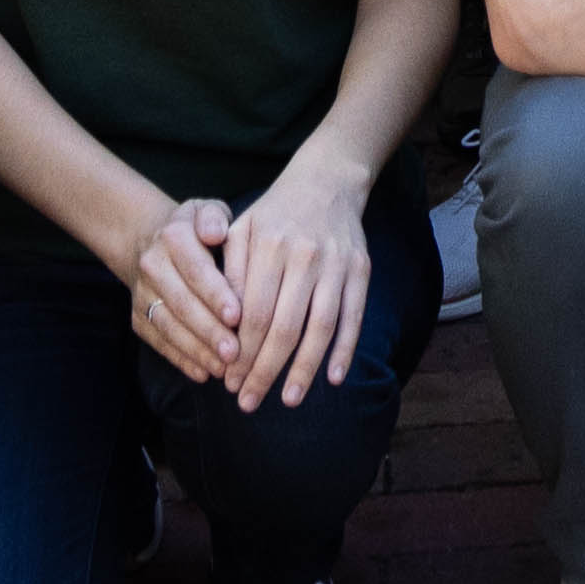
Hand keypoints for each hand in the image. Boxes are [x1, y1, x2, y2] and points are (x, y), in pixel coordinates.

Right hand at [122, 192, 249, 385]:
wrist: (148, 241)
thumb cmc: (195, 229)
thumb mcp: (207, 210)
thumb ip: (214, 217)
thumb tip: (216, 232)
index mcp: (173, 236)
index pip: (196, 270)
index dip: (216, 295)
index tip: (238, 316)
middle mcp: (152, 265)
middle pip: (182, 304)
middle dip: (210, 331)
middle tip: (236, 353)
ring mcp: (142, 295)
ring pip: (169, 327)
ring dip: (197, 351)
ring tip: (224, 368)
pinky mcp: (138, 319)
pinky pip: (160, 342)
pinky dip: (181, 360)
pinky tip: (203, 373)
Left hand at [208, 160, 378, 410]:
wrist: (327, 181)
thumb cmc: (275, 213)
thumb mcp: (241, 229)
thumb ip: (229, 273)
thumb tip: (223, 326)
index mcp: (269, 246)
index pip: (253, 313)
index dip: (240, 353)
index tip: (228, 381)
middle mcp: (304, 255)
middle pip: (284, 327)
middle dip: (265, 371)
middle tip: (249, 403)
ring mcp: (336, 263)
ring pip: (320, 328)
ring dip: (304, 369)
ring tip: (289, 400)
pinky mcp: (360, 270)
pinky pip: (354, 318)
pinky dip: (345, 350)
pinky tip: (333, 379)